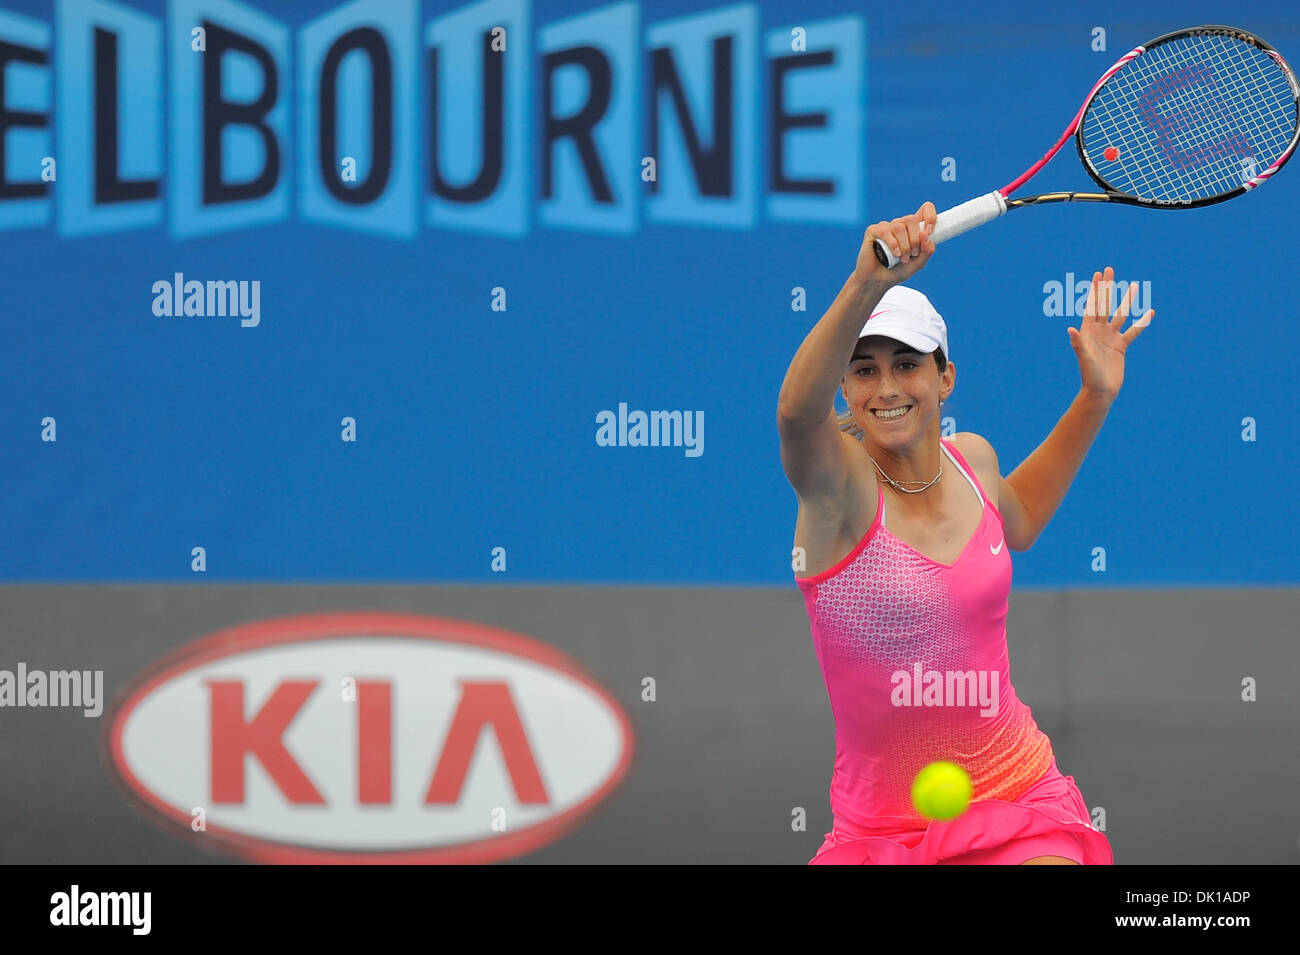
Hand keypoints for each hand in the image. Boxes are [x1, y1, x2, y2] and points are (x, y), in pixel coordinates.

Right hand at [855, 201, 936, 286]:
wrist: (879, 282)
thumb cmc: (898, 271)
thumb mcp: (919, 262)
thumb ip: (927, 250)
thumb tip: (925, 234)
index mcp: (913, 228)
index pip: (925, 210)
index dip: (930, 217)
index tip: (929, 232)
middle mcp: (899, 224)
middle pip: (912, 220)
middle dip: (915, 240)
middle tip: (912, 254)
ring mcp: (886, 227)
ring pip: (899, 227)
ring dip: (904, 246)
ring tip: (902, 258)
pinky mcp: (873, 231)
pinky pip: (885, 231)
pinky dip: (893, 244)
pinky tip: (894, 254)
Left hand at [1069, 267, 1153, 401]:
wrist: (1100, 392)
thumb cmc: (1089, 376)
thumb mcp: (1084, 358)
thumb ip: (1078, 343)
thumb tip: (1070, 329)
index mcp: (1088, 331)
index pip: (1092, 305)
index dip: (1094, 290)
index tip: (1097, 274)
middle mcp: (1099, 331)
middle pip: (1104, 304)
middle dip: (1107, 287)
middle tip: (1109, 269)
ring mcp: (1111, 337)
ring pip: (1121, 314)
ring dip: (1127, 300)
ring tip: (1134, 285)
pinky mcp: (1121, 346)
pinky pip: (1134, 331)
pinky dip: (1142, 322)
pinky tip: (1150, 312)